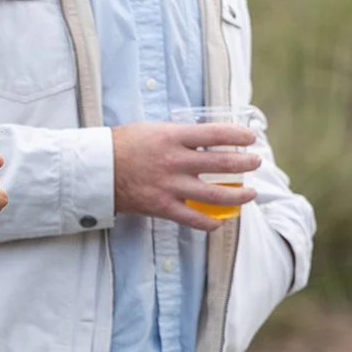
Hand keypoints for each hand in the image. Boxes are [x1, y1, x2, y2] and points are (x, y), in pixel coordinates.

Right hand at [112, 121, 259, 230]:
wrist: (97, 169)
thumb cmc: (122, 145)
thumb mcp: (152, 129)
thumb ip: (178, 135)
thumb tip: (202, 139)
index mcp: (173, 137)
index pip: (215, 134)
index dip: (238, 136)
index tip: (251, 138)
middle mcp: (175, 161)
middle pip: (222, 164)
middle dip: (245, 164)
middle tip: (255, 163)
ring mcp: (170, 186)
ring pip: (215, 194)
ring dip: (238, 195)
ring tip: (250, 194)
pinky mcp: (162, 206)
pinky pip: (193, 219)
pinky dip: (210, 222)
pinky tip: (220, 221)